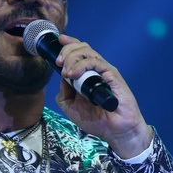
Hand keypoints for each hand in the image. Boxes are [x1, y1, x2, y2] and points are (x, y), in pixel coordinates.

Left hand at [54, 34, 152, 157]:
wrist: (115, 131)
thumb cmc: (97, 120)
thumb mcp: (71, 107)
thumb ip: (64, 92)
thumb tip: (62, 78)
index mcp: (87, 75)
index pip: (79, 53)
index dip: (68, 44)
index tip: (58, 41)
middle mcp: (96, 70)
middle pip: (81, 48)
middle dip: (67, 51)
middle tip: (59, 62)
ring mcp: (104, 71)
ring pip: (88, 52)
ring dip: (72, 57)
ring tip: (66, 72)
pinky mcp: (112, 75)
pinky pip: (96, 63)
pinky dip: (82, 65)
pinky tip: (73, 75)